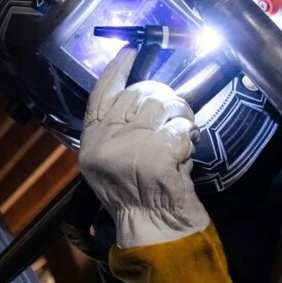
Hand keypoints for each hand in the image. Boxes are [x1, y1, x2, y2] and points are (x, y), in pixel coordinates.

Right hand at [79, 46, 208, 247]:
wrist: (154, 232)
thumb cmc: (141, 195)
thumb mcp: (115, 160)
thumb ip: (122, 128)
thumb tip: (146, 95)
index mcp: (92, 141)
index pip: (101, 94)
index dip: (116, 70)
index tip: (130, 51)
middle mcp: (104, 141)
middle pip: (140, 94)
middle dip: (165, 98)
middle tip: (177, 115)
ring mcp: (127, 149)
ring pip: (163, 105)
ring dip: (181, 117)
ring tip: (185, 135)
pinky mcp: (153, 158)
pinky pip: (180, 129)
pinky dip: (189, 139)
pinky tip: (186, 153)